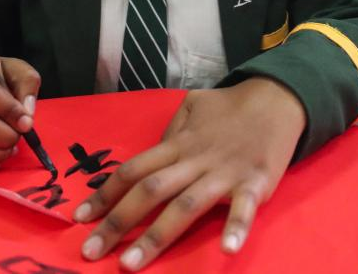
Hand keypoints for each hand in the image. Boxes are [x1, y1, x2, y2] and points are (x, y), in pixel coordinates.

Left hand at [75, 77, 305, 270]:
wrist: (277, 99)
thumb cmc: (230, 109)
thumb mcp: (192, 107)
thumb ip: (170, 134)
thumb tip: (150, 159)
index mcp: (178, 144)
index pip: (133, 169)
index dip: (105, 194)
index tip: (79, 217)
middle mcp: (195, 159)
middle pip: (150, 191)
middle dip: (117, 223)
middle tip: (89, 252)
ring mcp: (224, 173)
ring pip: (185, 206)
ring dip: (156, 236)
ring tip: (130, 264)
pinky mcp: (254, 182)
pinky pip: (243, 208)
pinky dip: (235, 228)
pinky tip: (226, 250)